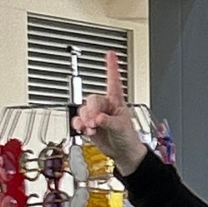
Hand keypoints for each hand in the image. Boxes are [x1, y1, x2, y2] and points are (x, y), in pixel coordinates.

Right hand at [71, 51, 147, 175]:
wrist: (123, 152)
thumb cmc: (128, 138)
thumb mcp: (122, 127)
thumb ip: (109, 122)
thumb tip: (98, 118)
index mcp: (117, 102)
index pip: (113, 81)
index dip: (112, 67)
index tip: (110, 54)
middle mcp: (105, 106)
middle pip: (92, 99)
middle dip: (91, 110)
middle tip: (95, 121)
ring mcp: (96, 115)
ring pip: (83, 110)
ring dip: (84, 119)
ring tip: (92, 128)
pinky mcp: (89, 124)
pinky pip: (78, 120)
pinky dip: (78, 124)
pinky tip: (83, 129)